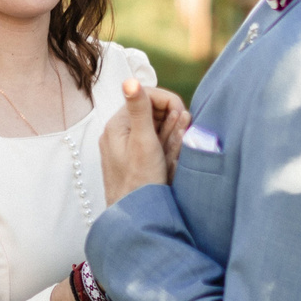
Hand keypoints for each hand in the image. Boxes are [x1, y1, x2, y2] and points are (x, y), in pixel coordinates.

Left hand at [101, 79, 171, 207]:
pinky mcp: (136, 160)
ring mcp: (127, 147)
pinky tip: (170, 162)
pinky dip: (168, 149)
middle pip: (153, 112)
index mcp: (116, 125)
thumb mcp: (143, 142)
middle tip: (180, 140)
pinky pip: (156, 145)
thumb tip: (129, 81)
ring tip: (172, 156)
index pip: (146, 96)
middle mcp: (119, 133)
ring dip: (172, 137)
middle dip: (172, 123)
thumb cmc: (138, 182)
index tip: (184, 117)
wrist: (134, 219)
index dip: (169, 102)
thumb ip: (140, 110)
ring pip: (158, 129)